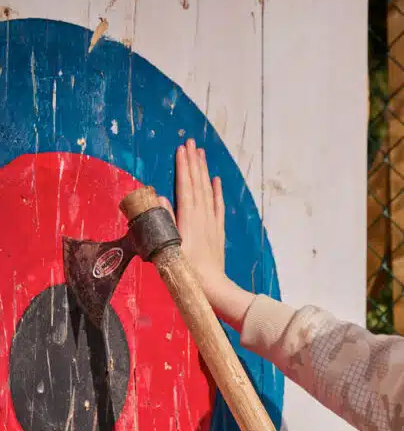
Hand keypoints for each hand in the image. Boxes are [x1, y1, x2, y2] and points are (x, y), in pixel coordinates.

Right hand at [161, 139, 253, 328]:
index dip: (183, 166)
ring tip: (202, 154)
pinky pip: (218, 207)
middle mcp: (202, 217)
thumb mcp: (170, 247)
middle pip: (197, 184)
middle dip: (193, 162)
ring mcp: (212, 224)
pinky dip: (217, 192)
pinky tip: (216, 181)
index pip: (185, 186)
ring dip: (204, 172)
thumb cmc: (188, 272)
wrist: (213, 289)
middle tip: (191, 142)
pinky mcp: (218, 233)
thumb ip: (165, 221)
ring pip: (208, 192)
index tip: (181, 149)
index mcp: (189, 219)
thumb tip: (159, 197)